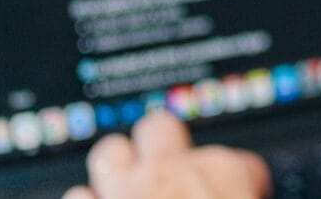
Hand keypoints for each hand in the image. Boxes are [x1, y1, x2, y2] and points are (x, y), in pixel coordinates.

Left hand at [62, 111, 269, 198]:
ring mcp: (122, 190)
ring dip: (116, 170)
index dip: (243, 186)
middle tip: (170, 174)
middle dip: (162, 145)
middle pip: (161, 129)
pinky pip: (78, 194)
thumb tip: (236, 198)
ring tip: (126, 190)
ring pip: (111, 152)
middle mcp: (170, 172)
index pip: (243, 165)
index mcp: (223, 176)